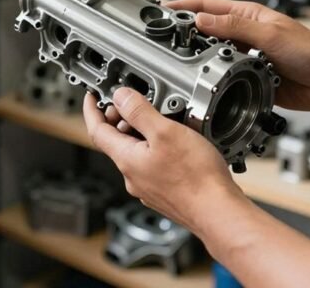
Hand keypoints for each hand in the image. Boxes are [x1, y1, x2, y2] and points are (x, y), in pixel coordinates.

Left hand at [83, 88, 246, 231]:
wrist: (218, 212)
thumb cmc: (196, 178)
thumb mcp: (165, 132)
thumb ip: (139, 111)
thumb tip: (120, 97)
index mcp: (127, 159)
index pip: (97, 130)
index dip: (91, 110)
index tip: (91, 97)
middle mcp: (133, 176)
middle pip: (116, 141)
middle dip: (120, 119)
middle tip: (135, 103)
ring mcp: (148, 187)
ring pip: (136, 153)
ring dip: (141, 133)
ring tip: (161, 121)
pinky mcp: (164, 193)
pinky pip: (151, 164)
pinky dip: (155, 149)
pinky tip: (175, 144)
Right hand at [166, 0, 309, 111]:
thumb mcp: (269, 34)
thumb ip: (234, 26)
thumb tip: (201, 19)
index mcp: (249, 16)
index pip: (208, 6)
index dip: (183, 7)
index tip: (161, 11)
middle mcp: (245, 35)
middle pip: (206, 31)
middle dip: (184, 34)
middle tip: (162, 39)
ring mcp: (247, 57)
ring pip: (213, 56)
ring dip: (199, 59)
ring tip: (179, 62)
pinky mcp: (250, 79)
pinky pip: (226, 78)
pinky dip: (214, 80)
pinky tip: (204, 83)